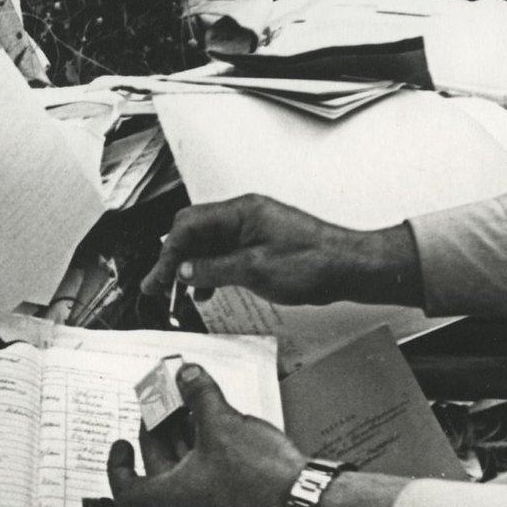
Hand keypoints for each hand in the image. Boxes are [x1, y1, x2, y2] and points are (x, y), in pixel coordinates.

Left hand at [106, 363, 306, 506]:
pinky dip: (205, 445)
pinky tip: (216, 419)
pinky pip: (208, 469)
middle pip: (159, 467)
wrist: (304, 501)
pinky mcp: (234, 498)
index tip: (121, 442)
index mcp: (172, 496)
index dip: (118, 465)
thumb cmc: (259, 476)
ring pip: (186, 466)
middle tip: (162, 402)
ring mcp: (212, 504)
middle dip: (158, 431)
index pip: (128, 489)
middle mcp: (188, 505)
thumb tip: (185, 373)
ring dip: (184, 434)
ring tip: (189, 402)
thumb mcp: (222, 424)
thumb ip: (199, 395)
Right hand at [139, 194, 422, 307]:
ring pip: (207, 244)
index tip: (158, 280)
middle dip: (173, 258)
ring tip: (179, 293)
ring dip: (190, 267)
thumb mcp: (254, 270)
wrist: (348, 267)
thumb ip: (213, 269)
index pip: (189, 227)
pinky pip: (224, 253)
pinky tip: (206, 289)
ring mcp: (252, 229)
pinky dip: (210, 270)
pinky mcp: (259, 244)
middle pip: (194, 231)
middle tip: (160, 285)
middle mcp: (244, 216)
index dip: (168, 255)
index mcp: (241, 212)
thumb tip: (183, 270)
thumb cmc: (314, 263)